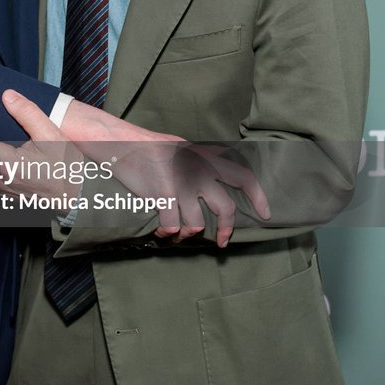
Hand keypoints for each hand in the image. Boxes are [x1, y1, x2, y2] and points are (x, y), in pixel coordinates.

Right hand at [54, 97, 270, 245]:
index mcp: (205, 158)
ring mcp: (182, 184)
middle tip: (223, 242)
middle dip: (227, 231)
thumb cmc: (146, 146)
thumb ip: (199, 161)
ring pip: (196, 224)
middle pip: (226, 209)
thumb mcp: (180, 147)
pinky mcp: (163, 195)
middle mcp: (199, 171)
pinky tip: (161, 233)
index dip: (258, 196)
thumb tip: (214, 181)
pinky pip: (171, 227)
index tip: (265, 214)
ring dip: (187, 234)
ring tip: (178, 234)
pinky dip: (166, 234)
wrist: (119, 142)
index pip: (242, 176)